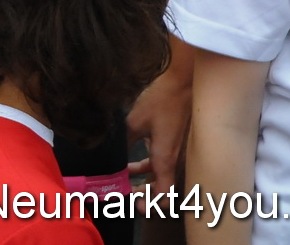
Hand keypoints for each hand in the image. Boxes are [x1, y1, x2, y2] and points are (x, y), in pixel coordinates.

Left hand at [128, 58, 191, 192]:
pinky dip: (147, 163)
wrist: (183, 84)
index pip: (163, 193)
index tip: (135, 205)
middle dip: (143, 192)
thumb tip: (106, 153)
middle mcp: (173, 159)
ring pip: (159, 173)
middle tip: (125, 191)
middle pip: (161, 186)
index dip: (151, 203)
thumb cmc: (162, 101)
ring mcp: (175, 150)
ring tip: (123, 175)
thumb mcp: (134, 122)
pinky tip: (131, 154)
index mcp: (165, 159)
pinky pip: (160, 159)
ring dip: (143, 177)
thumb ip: (122, 140)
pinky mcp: (173, 140)